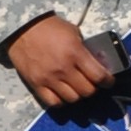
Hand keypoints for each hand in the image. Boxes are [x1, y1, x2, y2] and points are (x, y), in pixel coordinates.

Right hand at [5, 13, 125, 111]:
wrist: (22, 28)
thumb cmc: (50, 27)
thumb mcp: (73, 33)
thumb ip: (84, 50)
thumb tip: (97, 63)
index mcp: (75, 53)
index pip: (99, 76)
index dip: (108, 82)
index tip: (109, 82)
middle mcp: (63, 69)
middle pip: (87, 91)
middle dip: (93, 88)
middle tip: (91, 84)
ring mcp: (48, 79)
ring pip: (72, 99)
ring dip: (78, 95)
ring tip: (77, 88)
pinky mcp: (35, 84)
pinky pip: (53, 102)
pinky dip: (61, 101)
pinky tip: (63, 94)